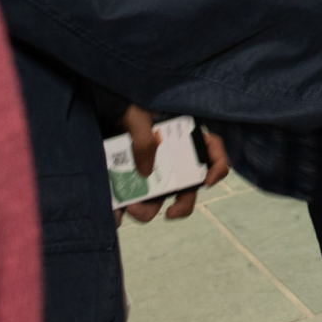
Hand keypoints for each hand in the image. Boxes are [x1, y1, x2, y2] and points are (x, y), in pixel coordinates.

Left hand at [111, 107, 228, 224]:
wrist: (103, 113)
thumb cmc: (125, 108)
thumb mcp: (136, 117)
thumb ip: (144, 140)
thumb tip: (147, 172)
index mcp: (184, 135)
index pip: (213, 149)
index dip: (218, 166)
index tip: (206, 181)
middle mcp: (175, 157)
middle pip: (190, 186)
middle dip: (183, 206)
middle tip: (170, 213)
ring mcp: (156, 170)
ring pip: (162, 198)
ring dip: (150, 210)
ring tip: (132, 208)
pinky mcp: (137, 180)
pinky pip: (139, 199)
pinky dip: (132, 206)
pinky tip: (121, 208)